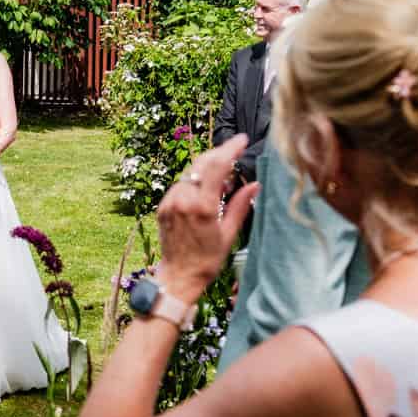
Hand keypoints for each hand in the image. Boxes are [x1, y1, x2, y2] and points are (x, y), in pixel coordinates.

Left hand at [154, 135, 258, 302]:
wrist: (178, 276)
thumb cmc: (208, 260)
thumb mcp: (229, 234)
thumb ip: (240, 206)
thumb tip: (254, 184)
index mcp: (202, 207)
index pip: (216, 166)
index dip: (230, 149)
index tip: (242, 140)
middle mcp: (183, 200)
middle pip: (201, 163)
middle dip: (219, 153)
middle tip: (235, 151)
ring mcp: (170, 202)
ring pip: (189, 173)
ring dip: (207, 168)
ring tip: (224, 179)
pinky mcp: (162, 206)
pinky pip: (180, 185)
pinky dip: (194, 181)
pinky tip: (205, 190)